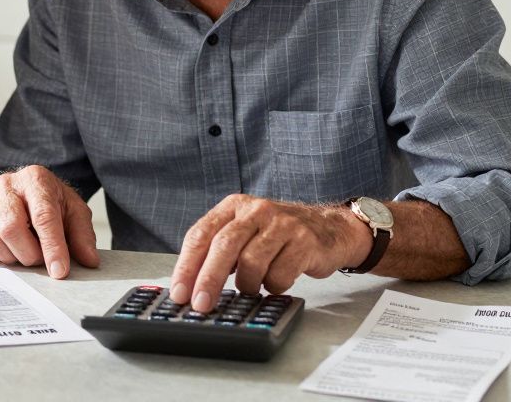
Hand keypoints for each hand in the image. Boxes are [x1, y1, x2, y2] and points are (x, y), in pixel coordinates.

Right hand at [0, 165, 100, 278]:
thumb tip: (89, 260)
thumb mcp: (73, 212)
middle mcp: (6, 184)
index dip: (52, 248)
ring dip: (9, 257)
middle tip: (39, 260)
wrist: (23, 190)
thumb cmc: (48, 202)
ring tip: (21, 252)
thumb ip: (82, 235)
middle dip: (29, 254)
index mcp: (35, 179)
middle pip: (11, 229)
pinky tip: (3, 249)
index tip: (59, 271)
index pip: (43, 217)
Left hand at [169, 194, 371, 312]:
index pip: (200, 234)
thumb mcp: (244, 231)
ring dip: (248, 285)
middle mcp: (256, 210)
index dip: (187, 266)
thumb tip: (191, 285)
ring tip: (253, 287)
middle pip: (224, 246)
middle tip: (200, 305)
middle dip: (208, 280)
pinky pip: (279, 275)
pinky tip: (276, 280)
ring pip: (251, 263)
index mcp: (233, 206)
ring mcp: (282, 224)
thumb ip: (219, 250)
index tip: (179, 292)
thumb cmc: (278, 235)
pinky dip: (274, 286)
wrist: (331, 228)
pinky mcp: (304, 242)